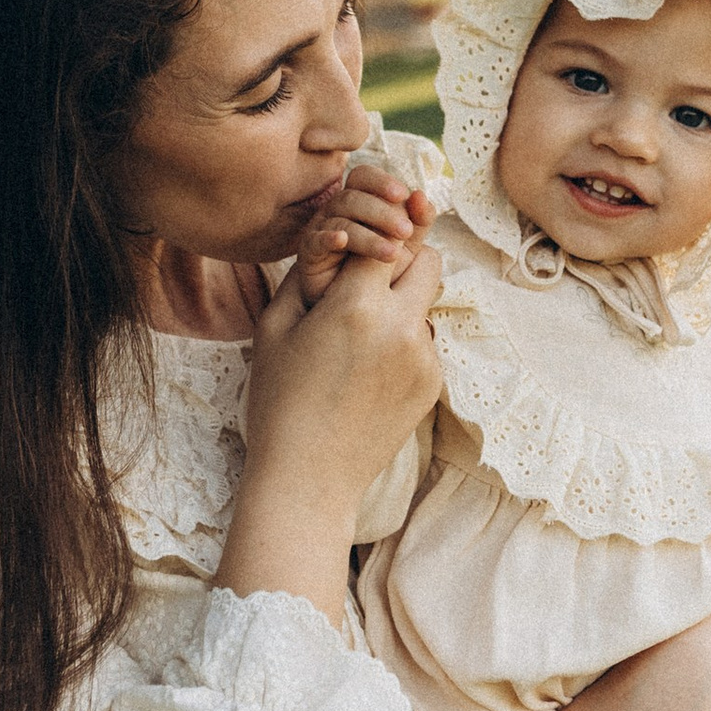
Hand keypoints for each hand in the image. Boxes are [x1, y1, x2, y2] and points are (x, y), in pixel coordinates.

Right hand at [217, 238, 441, 624]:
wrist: (307, 479)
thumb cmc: (278, 400)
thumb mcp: (276, 325)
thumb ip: (312, 270)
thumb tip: (341, 231)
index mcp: (358, 306)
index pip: (390, 238)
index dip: (377, 233)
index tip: (368, 234)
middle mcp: (402, 327)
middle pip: (427, 259)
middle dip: (402, 258)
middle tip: (365, 280)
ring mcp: (425, 359)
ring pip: (426, 302)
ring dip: (400, 303)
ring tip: (356, 339)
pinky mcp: (434, 385)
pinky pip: (425, 341)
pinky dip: (402, 342)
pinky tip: (367, 371)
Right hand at [291, 161, 435, 304]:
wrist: (351, 303)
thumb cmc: (379, 268)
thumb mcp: (405, 245)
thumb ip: (417, 222)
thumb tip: (423, 198)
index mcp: (360, 201)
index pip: (364, 177)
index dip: (382, 182)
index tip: (404, 195)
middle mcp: (337, 209)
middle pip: (353, 197)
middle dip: (382, 212)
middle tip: (406, 231)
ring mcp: (322, 229)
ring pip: (341, 221)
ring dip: (369, 236)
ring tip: (392, 254)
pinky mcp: (309, 253)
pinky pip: (316, 240)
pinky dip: (329, 238)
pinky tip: (342, 240)